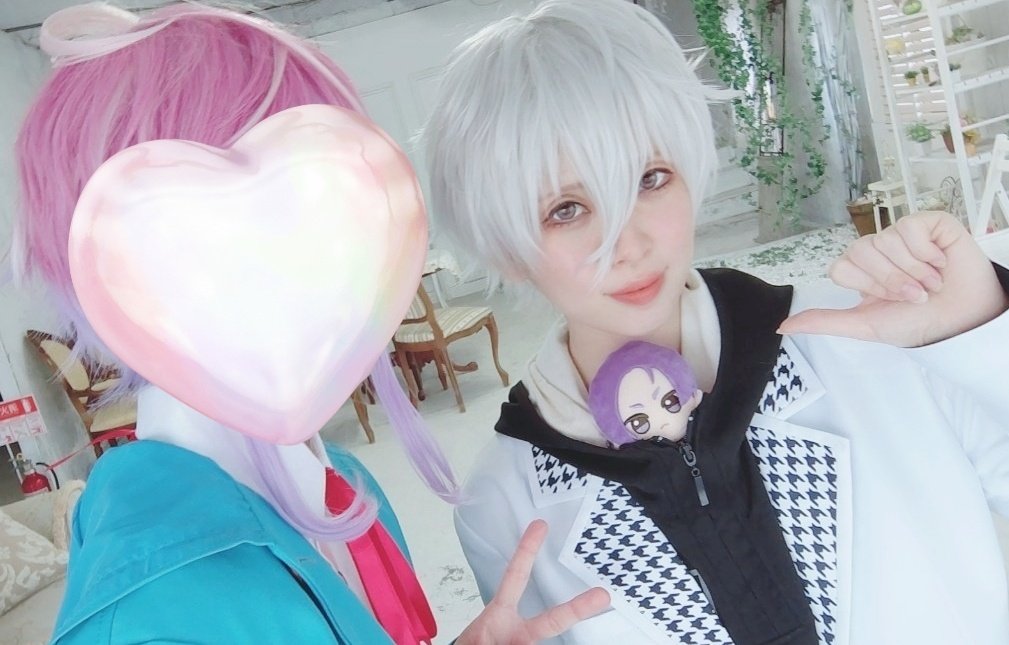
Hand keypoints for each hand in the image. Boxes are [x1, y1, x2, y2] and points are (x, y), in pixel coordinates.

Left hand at [455, 520, 609, 644]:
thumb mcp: (475, 639)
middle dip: (577, 609)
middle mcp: (516, 630)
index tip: (540, 527)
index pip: (515, 577)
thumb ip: (495, 634)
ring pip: (542, 638)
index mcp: (498, 616)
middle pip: (552, 620)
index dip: (527, 551)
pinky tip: (512, 643)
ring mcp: (524, 644)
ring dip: (520, 643)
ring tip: (507, 640)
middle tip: (602, 596)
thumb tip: (520, 638)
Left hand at [778, 211, 1007, 346]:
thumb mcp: (865, 325)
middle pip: (861, 252)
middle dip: (891, 280)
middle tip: (914, 294)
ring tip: (931, 283)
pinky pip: (910, 227)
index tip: (888, 300)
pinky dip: (927, 252)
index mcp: (861, 271)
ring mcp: (902, 234)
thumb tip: (783, 326)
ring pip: (886, 241)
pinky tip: (941, 263)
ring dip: (913, 270)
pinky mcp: (928, 223)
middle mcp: (878, 249)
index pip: (842, 266)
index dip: (867, 285)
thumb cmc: (916, 322)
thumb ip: (824, 322)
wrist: (962, 319)